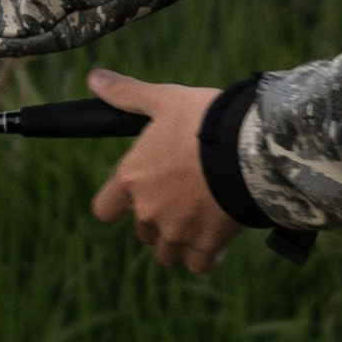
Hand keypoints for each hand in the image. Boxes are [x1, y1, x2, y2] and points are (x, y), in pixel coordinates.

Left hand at [86, 66, 241, 273]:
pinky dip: (204, 255)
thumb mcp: (163, 99)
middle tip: (182, 194)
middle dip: (157, 217)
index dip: (118, 203)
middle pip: (142, 230)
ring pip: (167, 252)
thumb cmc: (204, 119)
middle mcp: (148, 211)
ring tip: (199, 218)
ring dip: (178, 240)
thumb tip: (93, 77)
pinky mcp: (206, 246)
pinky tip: (217, 237)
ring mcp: (176, 232)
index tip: (137, 192)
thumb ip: (126, 94)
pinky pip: (197, 264)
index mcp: (131, 178)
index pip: (104, 209)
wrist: (248, 148)